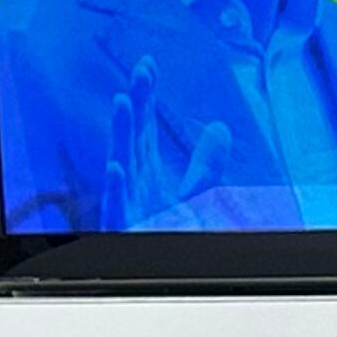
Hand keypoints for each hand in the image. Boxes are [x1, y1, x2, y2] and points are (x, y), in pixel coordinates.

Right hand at [97, 60, 231, 229]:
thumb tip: (220, 127)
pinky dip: (118, 188)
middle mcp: (134, 183)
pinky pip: (118, 207)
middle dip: (136, 104)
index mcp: (147, 172)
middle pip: (134, 136)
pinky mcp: (125, 226)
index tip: (148, 65)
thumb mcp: (195, 192)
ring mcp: (127, 204)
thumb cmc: (170, 232)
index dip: (146, 97)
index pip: (146, 126)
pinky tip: (117, 167)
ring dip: (121, 133)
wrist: (169, 271)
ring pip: (122, 163)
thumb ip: (205, 161)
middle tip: (140, 71)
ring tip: (123, 103)